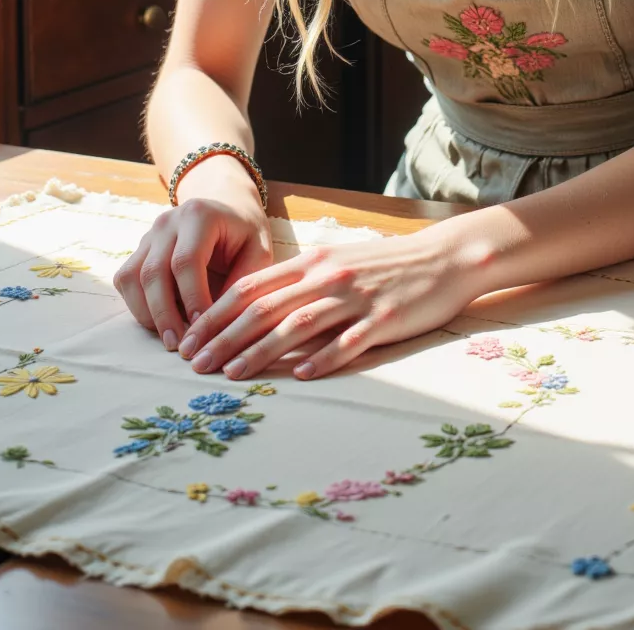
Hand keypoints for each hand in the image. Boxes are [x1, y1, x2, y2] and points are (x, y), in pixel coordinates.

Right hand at [114, 159, 272, 350]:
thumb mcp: (258, 250)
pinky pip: (126, 280)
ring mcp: (149, 235)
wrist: (225, 206)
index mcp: (199, 215)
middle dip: (165, 314)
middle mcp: (167, 222)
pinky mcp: (139, 250)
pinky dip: (138, 306)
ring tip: (170, 340)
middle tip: (181, 346)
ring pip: (133, 278)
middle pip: (154, 272)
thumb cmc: (244, 234)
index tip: (204, 327)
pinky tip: (159, 323)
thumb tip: (223, 323)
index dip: (192, 297)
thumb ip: (244, 281)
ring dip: (148, 313)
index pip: (186, 261)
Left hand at [177, 227, 486, 381]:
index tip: (188, 339)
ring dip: (259, 351)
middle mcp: (327, 275)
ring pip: (297, 326)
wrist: (445, 257)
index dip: (215, 314)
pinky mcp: (383, 318)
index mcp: (312, 261)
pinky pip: (349, 341)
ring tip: (231, 374)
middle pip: (264, 308)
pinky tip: (301, 377)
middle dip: (224, 337)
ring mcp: (355, 297)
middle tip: (195, 365)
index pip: (251, 287)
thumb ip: (302, 283)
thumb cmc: (387, 264)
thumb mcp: (338, 262)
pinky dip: (323, 359)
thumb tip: (257, 310)